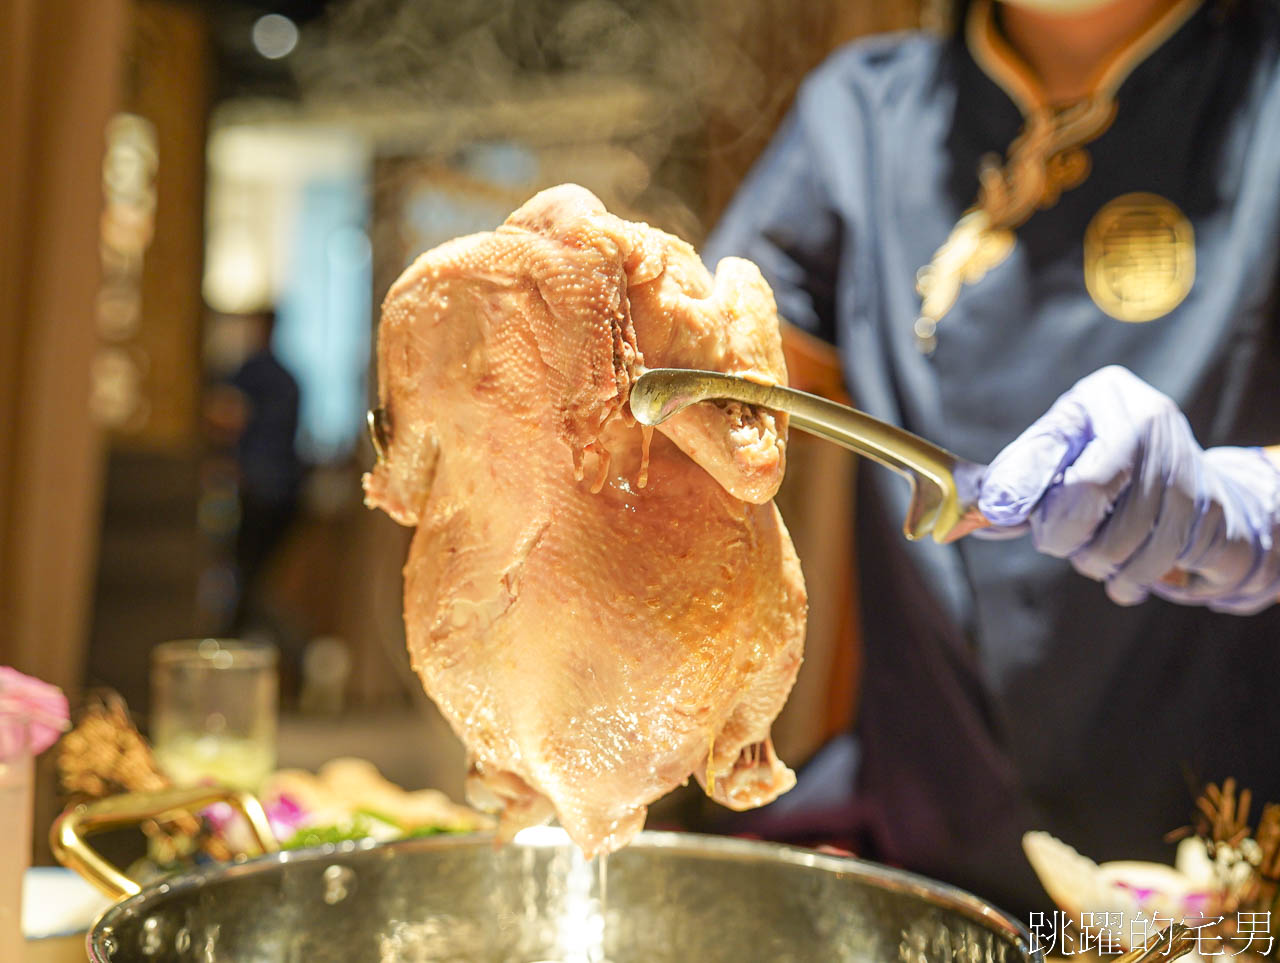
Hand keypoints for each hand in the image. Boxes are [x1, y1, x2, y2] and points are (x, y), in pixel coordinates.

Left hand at [976, 366, 1279, 613]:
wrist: (1168, 464)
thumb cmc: (1086, 454)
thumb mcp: (1048, 448)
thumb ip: (1017, 476)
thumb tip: (992, 510)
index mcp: (1107, 397)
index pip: (1084, 487)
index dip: (1053, 523)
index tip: (1036, 529)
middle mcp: (1156, 423)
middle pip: (1112, 527)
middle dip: (1074, 548)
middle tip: (1065, 540)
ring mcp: (1193, 466)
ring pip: (1139, 555)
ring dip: (1102, 568)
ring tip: (1092, 553)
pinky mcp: (1216, 508)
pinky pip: (1167, 567)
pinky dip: (1132, 581)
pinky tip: (1122, 570)